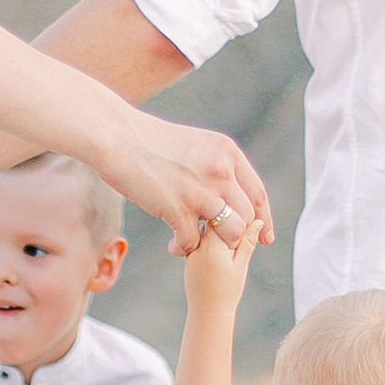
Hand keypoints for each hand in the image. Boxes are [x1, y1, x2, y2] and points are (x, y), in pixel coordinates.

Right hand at [101, 114, 274, 264]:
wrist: (119, 137)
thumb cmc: (150, 141)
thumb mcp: (195, 143)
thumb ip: (215, 164)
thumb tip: (228, 188)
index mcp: (227, 153)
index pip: (256, 193)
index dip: (263, 218)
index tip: (265, 236)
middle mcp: (221, 171)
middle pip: (246, 216)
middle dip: (236, 235)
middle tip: (221, 246)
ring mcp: (201, 191)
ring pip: (230, 232)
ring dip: (215, 244)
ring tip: (197, 243)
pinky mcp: (177, 209)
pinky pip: (193, 242)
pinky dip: (184, 247)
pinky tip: (173, 244)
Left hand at [182, 214, 260, 314]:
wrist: (207, 312)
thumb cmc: (228, 291)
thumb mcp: (241, 264)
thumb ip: (248, 241)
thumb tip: (258, 221)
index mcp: (211, 245)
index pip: (222, 216)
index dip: (235, 217)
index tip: (247, 225)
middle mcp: (197, 245)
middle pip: (211, 220)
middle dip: (226, 223)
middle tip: (238, 237)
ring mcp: (190, 250)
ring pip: (204, 230)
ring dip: (218, 232)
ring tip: (230, 248)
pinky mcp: (188, 257)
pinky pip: (199, 240)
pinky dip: (210, 241)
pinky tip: (220, 253)